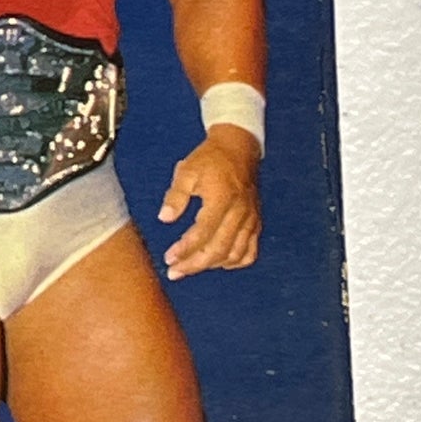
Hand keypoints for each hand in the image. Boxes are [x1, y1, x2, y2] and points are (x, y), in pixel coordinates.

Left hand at [157, 124, 260, 277]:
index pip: (203, 232)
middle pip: (218, 249)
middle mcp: (240, 212)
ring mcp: (251, 219)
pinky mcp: (256, 223)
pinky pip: (249, 252)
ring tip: (189, 268)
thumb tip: (164, 218)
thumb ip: (175, 195)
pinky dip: (234, 262)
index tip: (169, 259)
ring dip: (211, 266)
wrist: (239, 149)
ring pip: (234, 254)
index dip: (185, 249)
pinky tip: (217, 262)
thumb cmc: (210, 160)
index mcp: (222, 198)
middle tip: (174, 272)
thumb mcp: (187, 171)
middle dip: (194, 265)